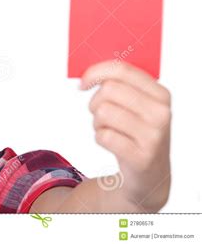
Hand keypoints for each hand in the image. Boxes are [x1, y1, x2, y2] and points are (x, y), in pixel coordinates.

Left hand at [80, 60, 170, 211]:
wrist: (149, 173)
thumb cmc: (136, 131)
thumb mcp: (137, 105)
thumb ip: (119, 84)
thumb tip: (87, 72)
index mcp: (160, 94)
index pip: (122, 70)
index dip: (96, 72)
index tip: (83, 82)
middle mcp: (161, 113)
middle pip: (109, 90)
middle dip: (95, 101)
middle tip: (98, 112)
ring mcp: (153, 136)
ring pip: (103, 112)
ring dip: (97, 122)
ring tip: (107, 129)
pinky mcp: (141, 157)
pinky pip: (103, 136)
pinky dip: (100, 137)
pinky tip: (112, 143)